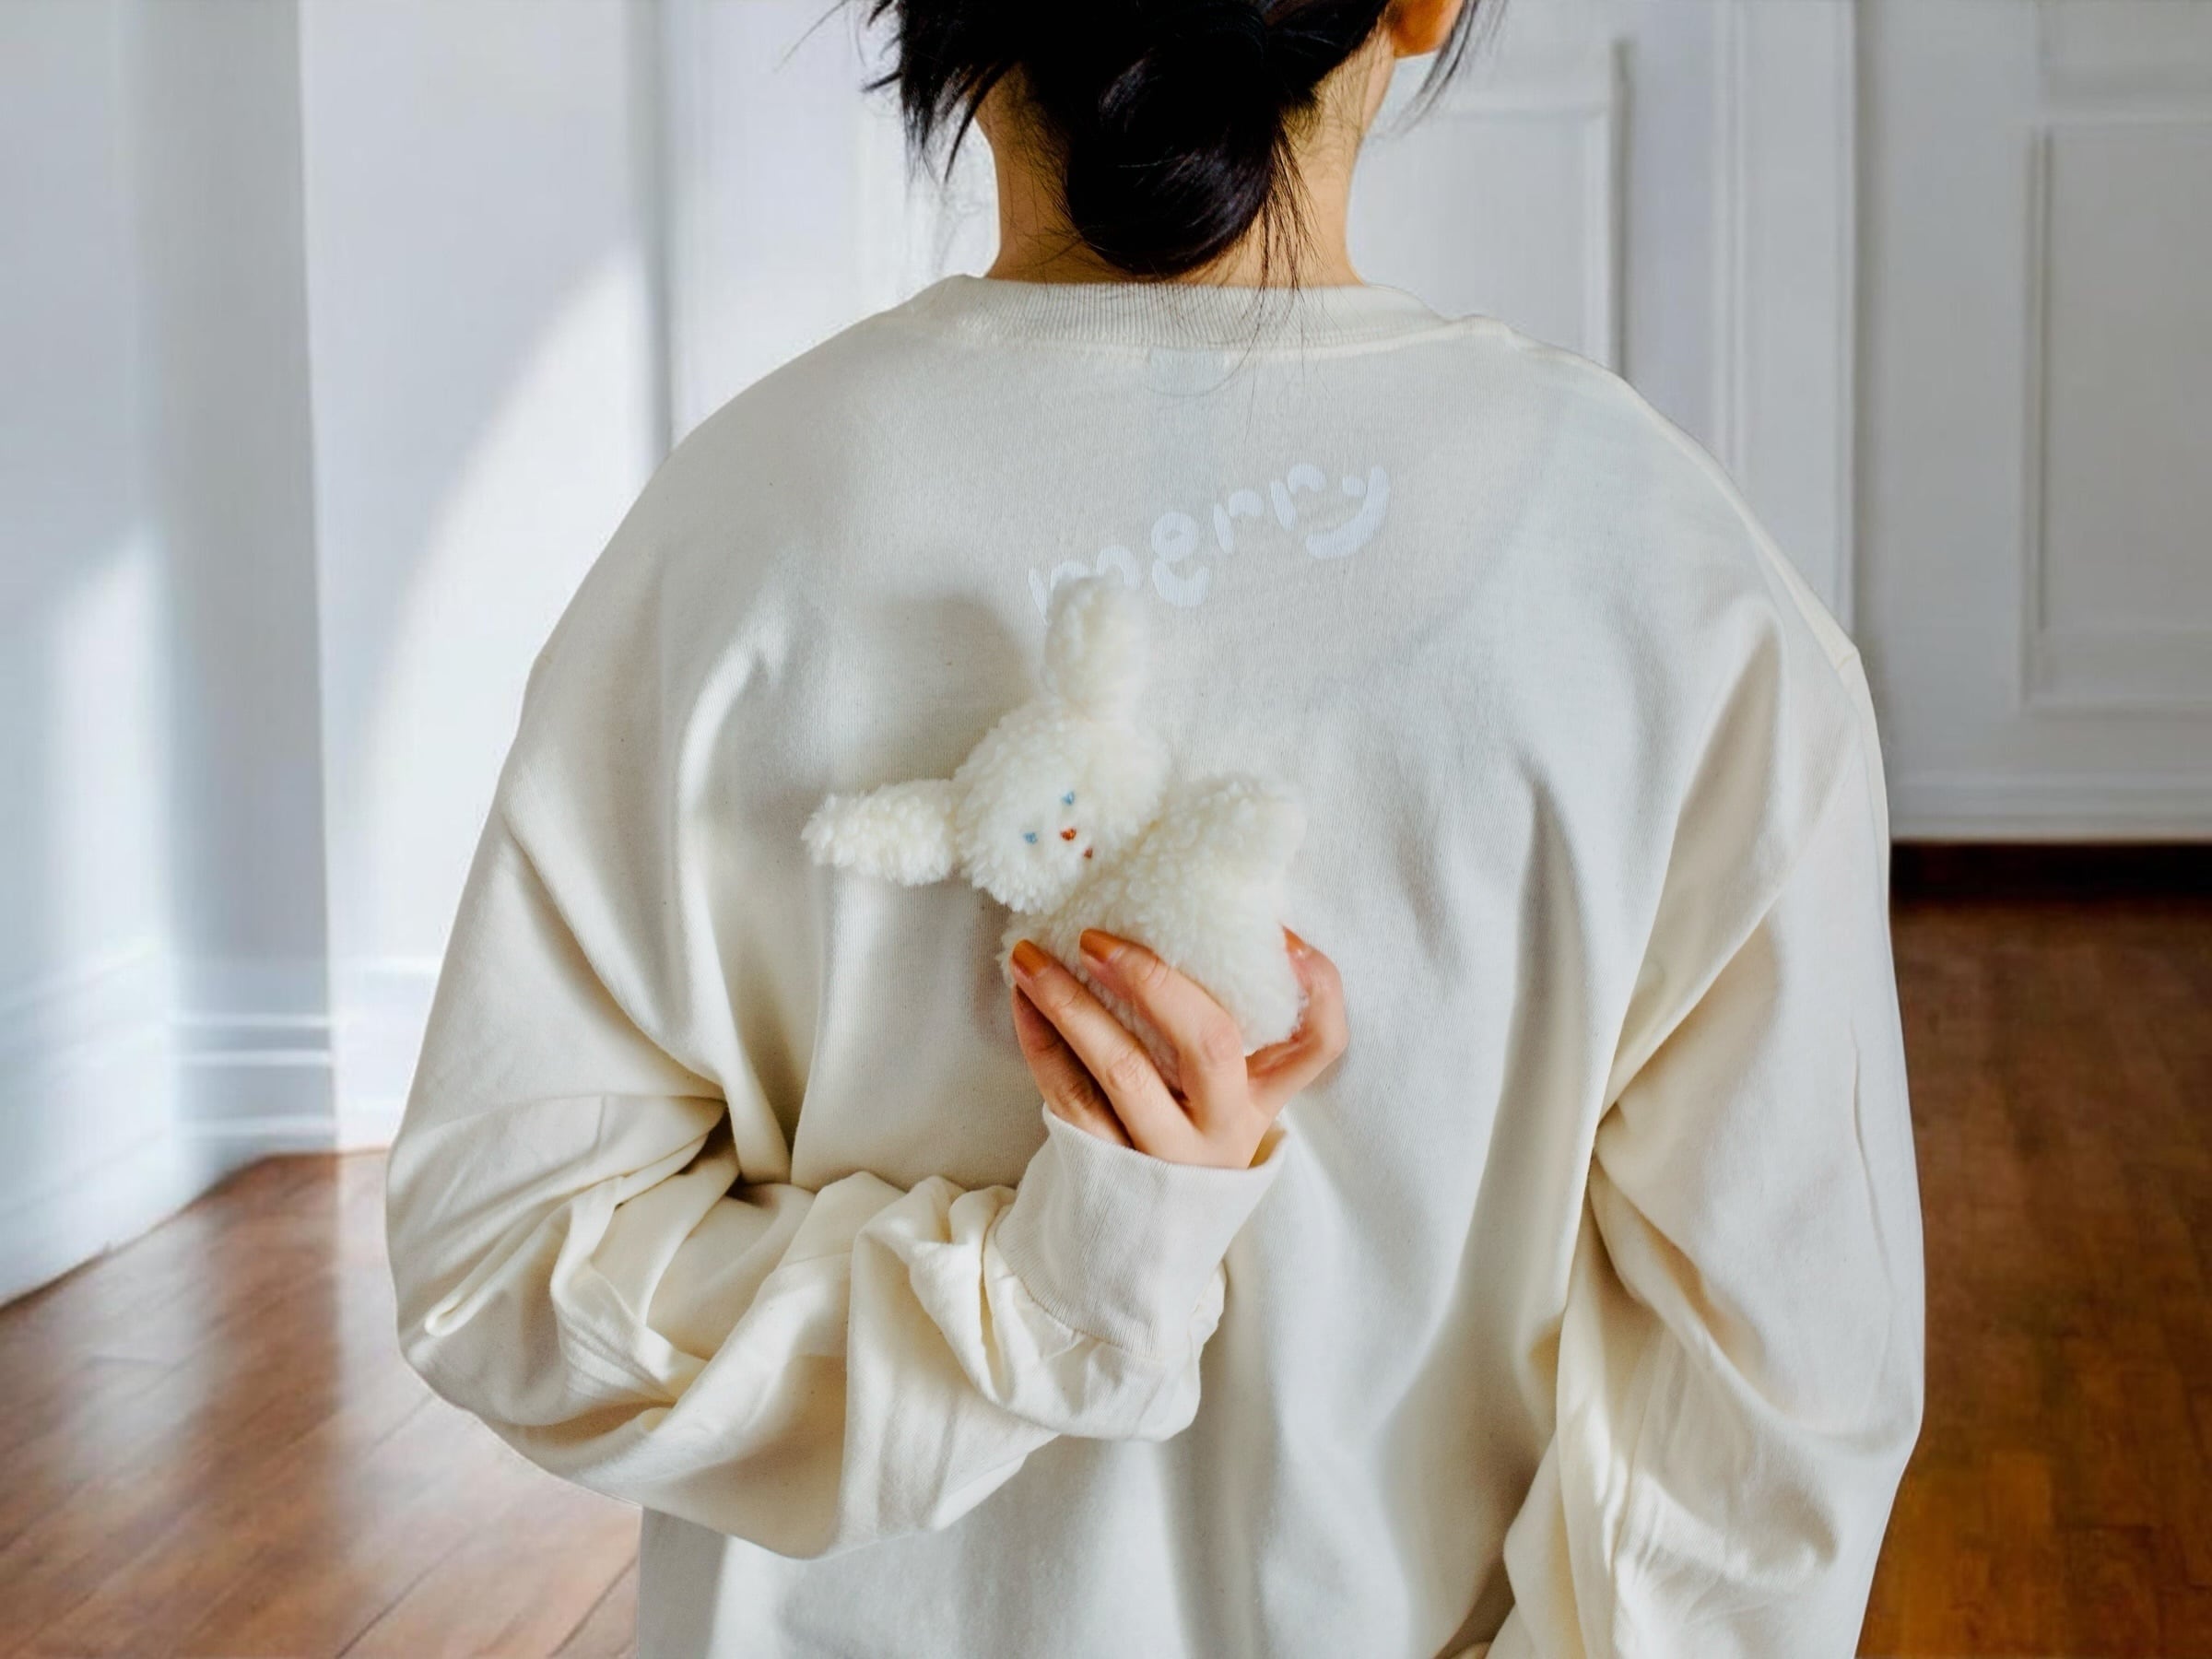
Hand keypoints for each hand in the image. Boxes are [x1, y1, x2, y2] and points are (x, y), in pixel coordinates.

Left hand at [1007, 926, 1347, 1168]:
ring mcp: (1163, 1152)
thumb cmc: (1181, 1141)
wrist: (1139, 1244)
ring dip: (1070, 1001)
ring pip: (1121, 1069)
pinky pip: (1067, 1094)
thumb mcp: (1223, 1102)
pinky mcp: (1106, 1167)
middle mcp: (1222, 1129)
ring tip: (1031, 956)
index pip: (1319, 1043)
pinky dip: (1040, 1040)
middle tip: (1096, 937)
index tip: (1281, 936)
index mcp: (1261, 1100)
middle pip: (1210, 1044)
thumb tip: (1192, 925)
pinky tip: (1023, 1000)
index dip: (1315, 985)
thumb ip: (1227, 1036)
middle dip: (1153, 979)